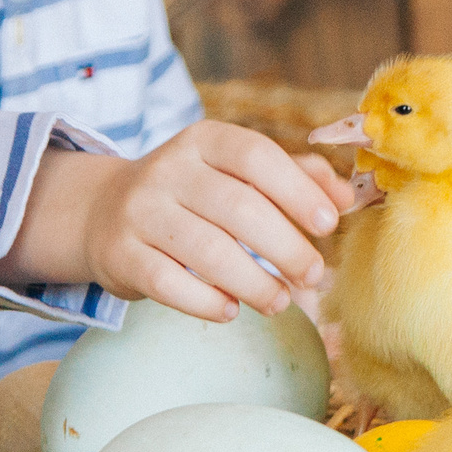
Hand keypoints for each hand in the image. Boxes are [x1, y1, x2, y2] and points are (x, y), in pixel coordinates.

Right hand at [1, 124, 355, 321]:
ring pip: (206, 250)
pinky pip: (167, 283)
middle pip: (238, 208)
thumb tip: (347, 198)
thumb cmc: (194, 194)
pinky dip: (204, 302)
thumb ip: (295, 178)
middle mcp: (168, 168)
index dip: (297, 190)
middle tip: (313, 276)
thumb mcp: (237, 173)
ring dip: (254, 282)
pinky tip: (230, 311)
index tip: (328, 224)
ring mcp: (139, 210)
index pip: (256, 156)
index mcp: (204, 140)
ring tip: (281, 301)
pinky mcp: (120, 253)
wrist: (103, 211)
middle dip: (286, 247)